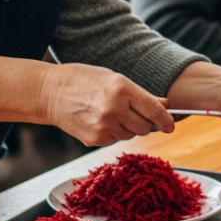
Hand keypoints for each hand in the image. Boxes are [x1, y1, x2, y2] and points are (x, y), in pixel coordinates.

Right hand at [40, 63, 172, 145]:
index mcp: (122, 88)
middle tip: (132, 113)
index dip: (165, 120)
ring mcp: (104, 126)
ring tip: (110, 113)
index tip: (170, 125)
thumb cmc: (83, 80)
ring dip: (127, 128)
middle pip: (145, 127)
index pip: (153, 110)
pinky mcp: (94, 139)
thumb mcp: (114, 79)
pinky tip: (99, 121)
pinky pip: (114, 141)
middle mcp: (114, 108)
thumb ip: (141, 94)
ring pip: (130, 136)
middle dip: (144, 123)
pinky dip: (112, 133)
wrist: (49, 92)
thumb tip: (165, 104)